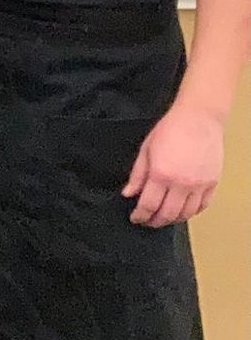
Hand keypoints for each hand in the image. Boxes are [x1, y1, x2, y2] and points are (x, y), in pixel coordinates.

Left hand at [122, 101, 224, 226]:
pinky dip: (191, 212)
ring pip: (185, 214)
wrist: (198, 118)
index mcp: (161, 174)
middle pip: (167, 214)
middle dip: (155, 221)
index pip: (148, 205)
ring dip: (173, 219)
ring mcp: (199, 185)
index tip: (136, 218)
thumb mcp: (146, 149)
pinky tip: (183, 210)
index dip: (140, 216)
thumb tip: (129, 193)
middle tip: (148, 221)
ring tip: (164, 217)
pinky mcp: (212, 183)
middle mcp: (181, 183)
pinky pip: (202, 206)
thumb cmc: (172, 129)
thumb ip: (137, 174)